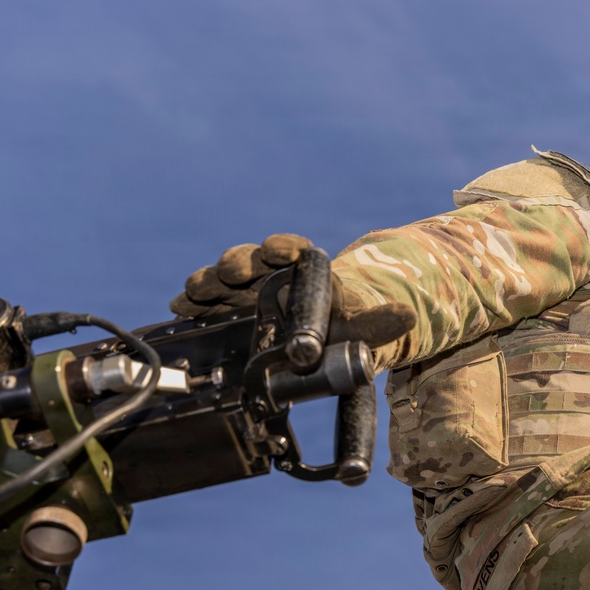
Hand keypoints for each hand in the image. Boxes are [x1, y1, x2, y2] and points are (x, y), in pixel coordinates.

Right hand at [170, 234, 415, 348]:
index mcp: (305, 269)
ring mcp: (245, 290)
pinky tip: (180, 308)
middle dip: (241, 263)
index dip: (284, 248)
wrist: (315, 341)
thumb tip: (409, 317)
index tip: (277, 249)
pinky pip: (206, 302)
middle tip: (233, 272)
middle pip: (252, 261)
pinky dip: (193, 303)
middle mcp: (271, 273)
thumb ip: (380, 324)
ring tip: (196, 291)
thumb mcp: (360, 327)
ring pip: (224, 279)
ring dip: (210, 282)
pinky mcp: (225, 309)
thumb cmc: (338, 326)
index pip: (294, 251)